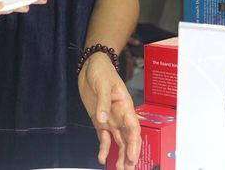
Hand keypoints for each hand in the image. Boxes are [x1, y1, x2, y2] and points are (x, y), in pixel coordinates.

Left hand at [78, 53, 139, 169]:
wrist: (91, 65)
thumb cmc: (102, 71)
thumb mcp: (103, 84)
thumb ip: (103, 102)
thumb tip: (103, 120)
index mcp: (125, 107)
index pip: (133, 129)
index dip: (134, 144)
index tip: (132, 156)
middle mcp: (120, 116)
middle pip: (128, 139)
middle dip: (129, 155)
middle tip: (128, 169)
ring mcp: (110, 119)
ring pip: (118, 142)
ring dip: (119, 155)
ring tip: (119, 169)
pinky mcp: (99, 121)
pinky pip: (103, 138)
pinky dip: (103, 148)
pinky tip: (102, 158)